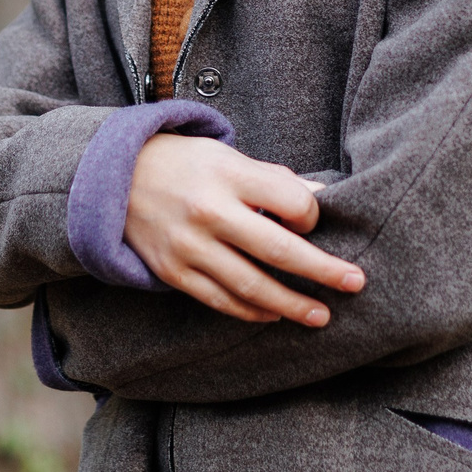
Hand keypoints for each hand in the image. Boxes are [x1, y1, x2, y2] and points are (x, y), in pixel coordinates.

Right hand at [125, 134, 366, 324]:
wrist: (115, 179)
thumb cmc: (185, 164)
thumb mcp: (228, 156)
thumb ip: (275, 179)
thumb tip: (324, 197)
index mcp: (228, 174)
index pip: (291, 202)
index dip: (312, 216)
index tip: (313, 222)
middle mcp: (209, 212)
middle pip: (278, 251)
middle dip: (323, 271)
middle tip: (356, 283)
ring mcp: (189, 246)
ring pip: (251, 287)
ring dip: (292, 305)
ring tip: (321, 315)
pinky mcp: (174, 272)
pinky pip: (220, 301)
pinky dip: (251, 312)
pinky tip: (275, 315)